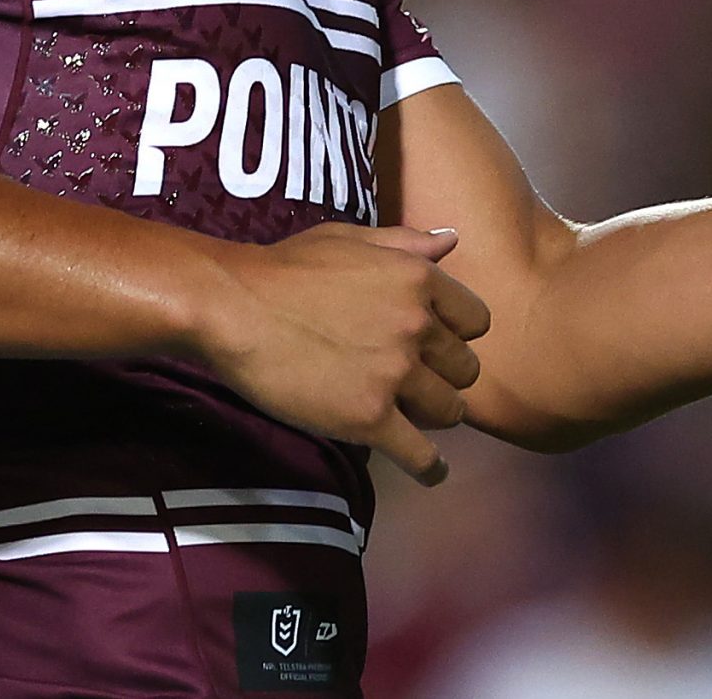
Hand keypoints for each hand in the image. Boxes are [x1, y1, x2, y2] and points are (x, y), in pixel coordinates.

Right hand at [206, 224, 491, 486]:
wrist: (235, 307)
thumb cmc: (285, 268)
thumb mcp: (350, 239)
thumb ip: (406, 243)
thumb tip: (452, 240)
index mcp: (418, 280)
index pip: (476, 321)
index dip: (457, 335)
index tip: (435, 346)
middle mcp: (417, 326)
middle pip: (466, 369)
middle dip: (445, 377)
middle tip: (415, 382)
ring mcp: (395, 374)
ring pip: (449, 411)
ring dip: (434, 416)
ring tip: (412, 417)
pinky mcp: (369, 417)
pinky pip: (420, 455)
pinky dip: (429, 467)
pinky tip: (430, 471)